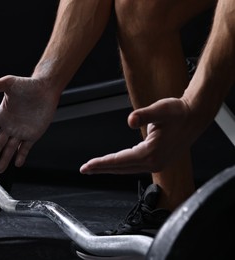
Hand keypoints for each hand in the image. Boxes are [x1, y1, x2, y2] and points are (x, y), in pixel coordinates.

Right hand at [0, 75, 58, 172]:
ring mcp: (20, 131)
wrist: (46, 89)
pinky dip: (21, 156)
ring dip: (4, 159)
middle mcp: (9, 125)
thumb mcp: (8, 83)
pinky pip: (25, 148)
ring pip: (10, 149)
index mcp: (1, 115)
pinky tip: (17, 163)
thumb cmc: (27, 84)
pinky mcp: (32, 134)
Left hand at [80, 98, 197, 173]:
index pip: (119, 161)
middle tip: (83, 170)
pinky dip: (120, 166)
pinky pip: (133, 167)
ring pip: (126, 169)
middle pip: (120, 168)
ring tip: (94, 168)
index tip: (86, 166)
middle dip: (100, 168)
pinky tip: (112, 164)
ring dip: (109, 168)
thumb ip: (144, 114)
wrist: (194, 117)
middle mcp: (153, 163)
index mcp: (151, 153)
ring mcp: (156, 164)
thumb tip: (130, 120)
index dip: (101, 163)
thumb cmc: (178, 112)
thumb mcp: (161, 109)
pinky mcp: (158, 162)